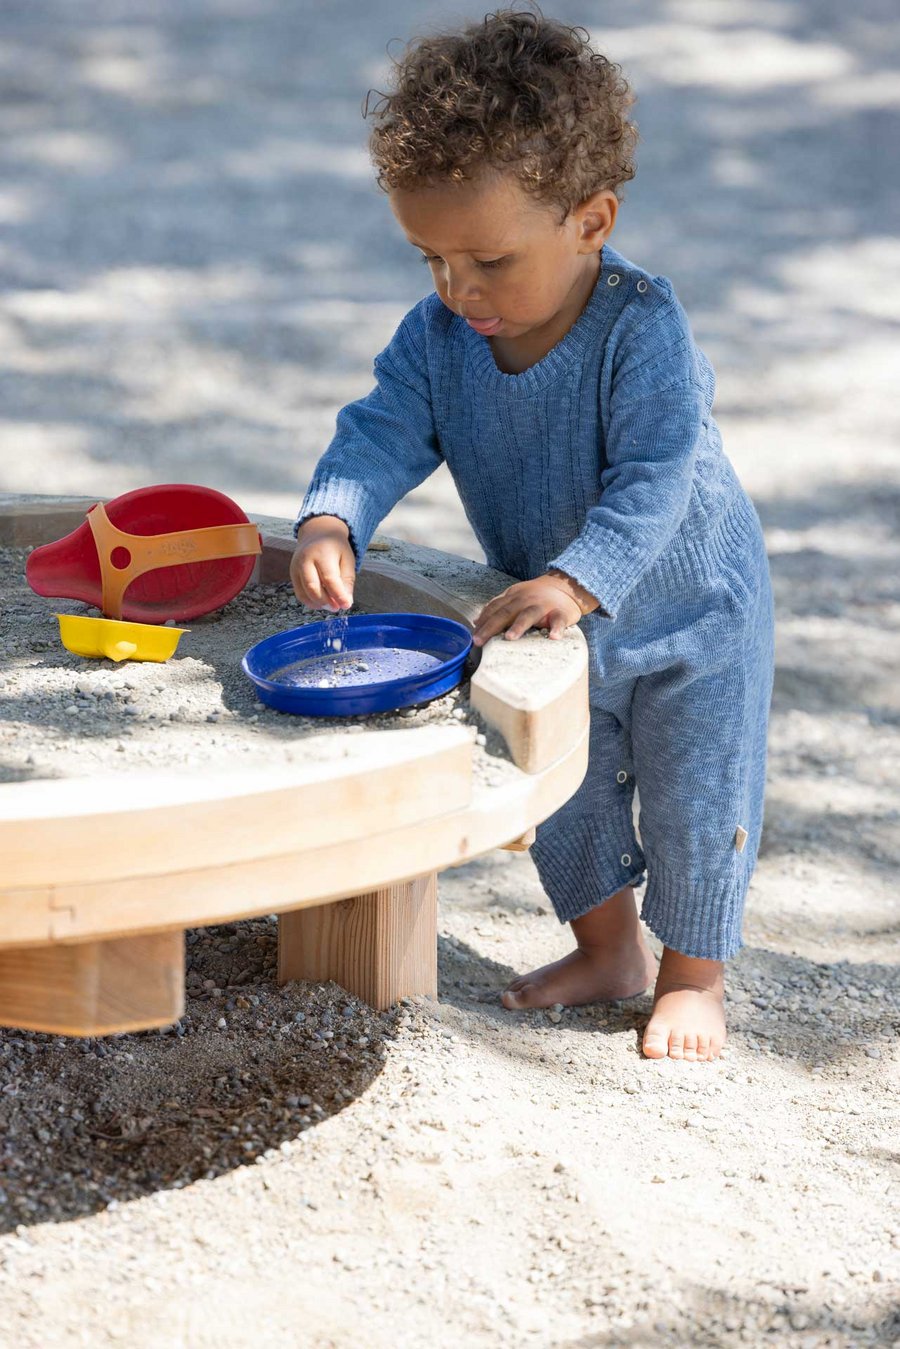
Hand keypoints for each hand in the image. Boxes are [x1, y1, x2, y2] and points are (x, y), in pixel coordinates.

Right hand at [290, 515, 355, 610]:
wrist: (317, 533)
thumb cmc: (335, 548)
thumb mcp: (347, 559)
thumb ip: (347, 580)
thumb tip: (346, 602)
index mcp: (322, 553)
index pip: (330, 579)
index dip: (338, 595)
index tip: (347, 605)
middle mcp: (306, 559)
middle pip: (313, 587)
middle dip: (326, 602)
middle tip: (338, 607)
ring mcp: (296, 567)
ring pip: (304, 593)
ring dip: (318, 604)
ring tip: (331, 606)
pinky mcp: (292, 574)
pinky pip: (299, 593)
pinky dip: (310, 602)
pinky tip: (321, 602)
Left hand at [472, 570, 598, 646]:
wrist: (566, 586)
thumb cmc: (536, 596)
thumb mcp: (514, 597)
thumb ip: (497, 607)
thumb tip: (476, 621)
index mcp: (513, 597)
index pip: (494, 609)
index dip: (483, 622)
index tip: (473, 636)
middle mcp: (526, 600)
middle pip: (506, 612)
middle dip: (491, 627)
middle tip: (479, 641)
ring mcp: (543, 606)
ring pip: (529, 615)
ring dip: (519, 626)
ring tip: (510, 638)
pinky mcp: (561, 612)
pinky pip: (559, 621)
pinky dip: (557, 629)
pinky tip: (554, 637)